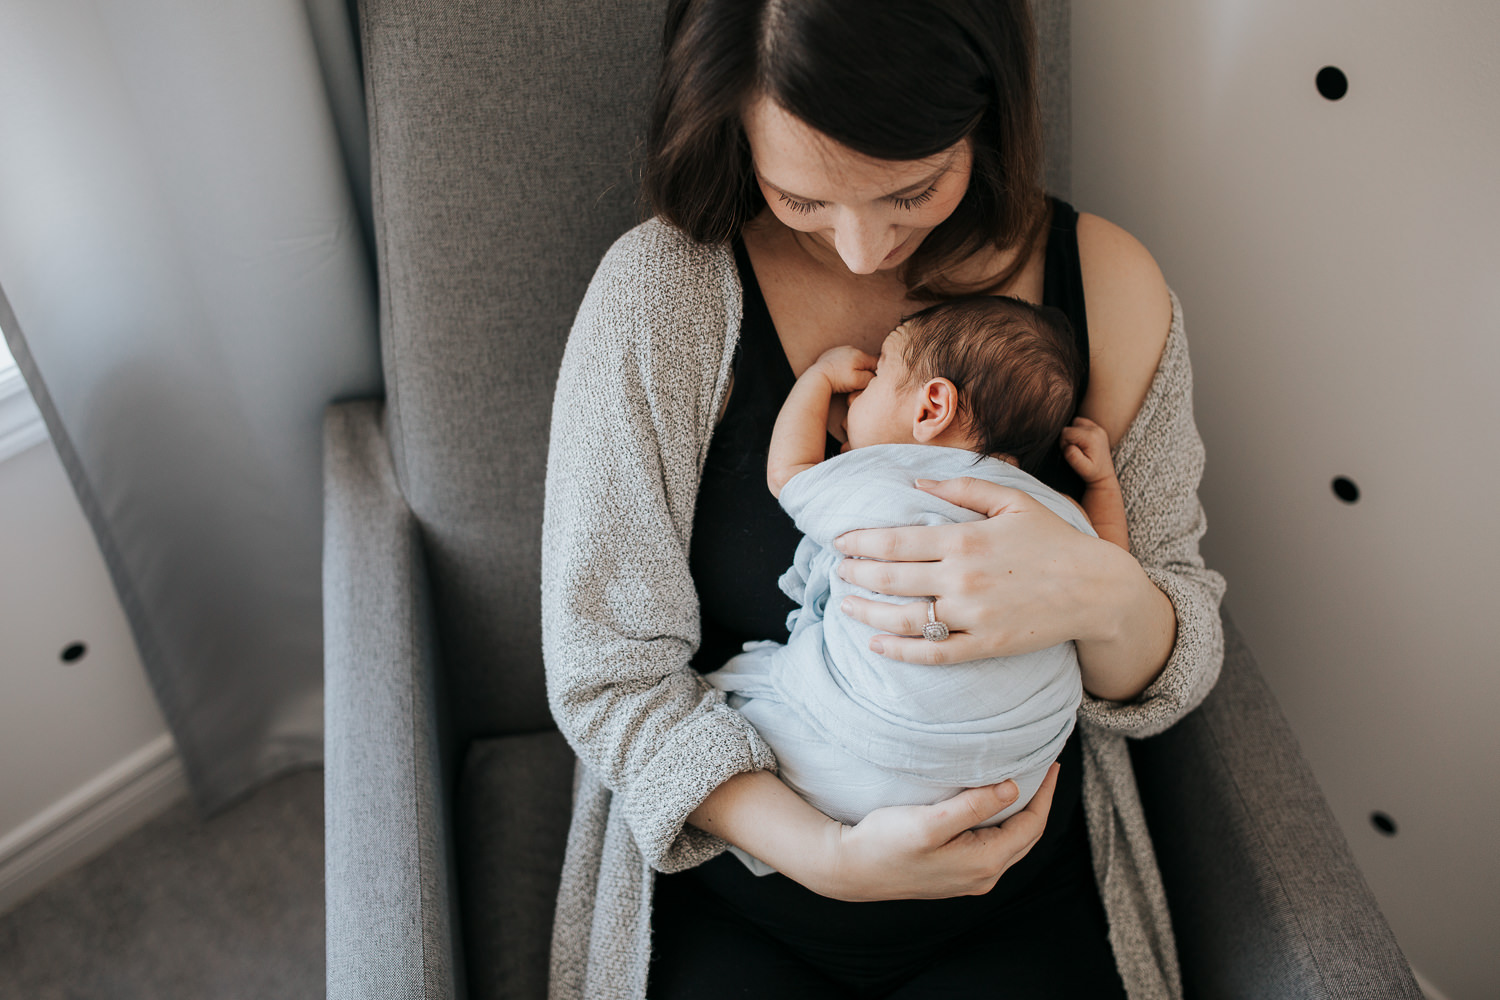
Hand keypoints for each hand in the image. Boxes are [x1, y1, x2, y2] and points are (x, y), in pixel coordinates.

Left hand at [809, 345, 875, 394]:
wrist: (818, 376)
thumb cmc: (838, 380)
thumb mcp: (857, 382)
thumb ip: (870, 378)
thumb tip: (875, 375)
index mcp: (860, 355)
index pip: (876, 363)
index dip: (875, 373)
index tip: (868, 381)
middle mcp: (852, 349)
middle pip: (865, 361)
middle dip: (863, 370)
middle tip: (856, 381)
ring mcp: (841, 349)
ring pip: (854, 360)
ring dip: (853, 368)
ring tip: (846, 378)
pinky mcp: (832, 353)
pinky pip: (843, 359)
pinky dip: (843, 366)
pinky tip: (839, 373)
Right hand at [812, 765, 1059, 900]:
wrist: (849, 869)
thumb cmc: (885, 843)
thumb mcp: (930, 821)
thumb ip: (973, 806)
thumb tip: (1013, 789)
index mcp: (983, 864)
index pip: (1030, 825)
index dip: (1044, 794)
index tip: (1051, 764)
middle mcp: (982, 877)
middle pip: (1026, 836)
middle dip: (1039, 803)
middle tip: (1045, 770)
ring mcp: (968, 879)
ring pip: (1010, 842)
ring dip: (1022, 814)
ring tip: (1026, 784)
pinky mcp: (954, 874)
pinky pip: (993, 847)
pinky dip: (1002, 824)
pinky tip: (994, 806)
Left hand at [833, 476, 1129, 662]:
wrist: (1097, 588)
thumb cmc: (1054, 540)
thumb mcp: (1013, 500)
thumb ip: (963, 485)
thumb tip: (917, 479)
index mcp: (965, 538)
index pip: (895, 541)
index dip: (860, 542)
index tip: (839, 541)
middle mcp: (962, 577)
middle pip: (890, 578)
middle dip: (855, 573)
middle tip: (837, 569)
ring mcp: (973, 615)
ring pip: (903, 618)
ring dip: (867, 612)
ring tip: (846, 604)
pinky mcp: (985, 644)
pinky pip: (932, 653)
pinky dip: (899, 652)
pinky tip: (876, 645)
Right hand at [1061, 416, 1116, 485]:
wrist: (1104, 475)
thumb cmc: (1092, 472)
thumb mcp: (1083, 468)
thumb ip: (1073, 457)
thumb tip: (1069, 446)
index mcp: (1091, 437)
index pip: (1065, 432)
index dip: (1063, 444)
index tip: (1070, 453)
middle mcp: (1096, 429)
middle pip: (1069, 426)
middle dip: (1068, 439)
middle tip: (1075, 451)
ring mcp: (1098, 427)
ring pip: (1075, 422)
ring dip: (1073, 433)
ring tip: (1078, 446)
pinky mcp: (1098, 428)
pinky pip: (1082, 423)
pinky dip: (1079, 431)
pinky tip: (1082, 442)